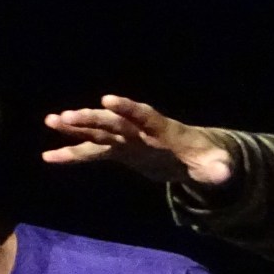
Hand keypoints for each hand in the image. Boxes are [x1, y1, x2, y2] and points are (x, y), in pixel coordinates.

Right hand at [43, 95, 232, 185]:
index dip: (128, 108)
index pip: (145, 116)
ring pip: (99, 131)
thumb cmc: (208, 159)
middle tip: (66, 115)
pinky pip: (93, 152)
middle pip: (114, 121)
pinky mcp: (120, 151)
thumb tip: (225, 174)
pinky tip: (49, 157)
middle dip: (91, 117)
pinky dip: (72, 154)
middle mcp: (141, 130)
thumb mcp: (216, 166)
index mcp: (164, 130)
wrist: (195, 157)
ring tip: (51, 121)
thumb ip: (218, 169)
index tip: (108, 100)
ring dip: (75, 127)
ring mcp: (128, 139)